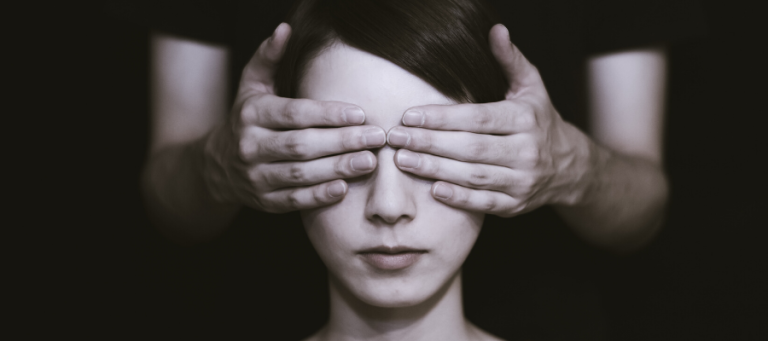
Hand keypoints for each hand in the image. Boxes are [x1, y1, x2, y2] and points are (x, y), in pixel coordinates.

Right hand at [203, 23, 385, 212]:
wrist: (217, 166)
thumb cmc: (247, 119)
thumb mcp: (252, 86)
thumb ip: (269, 58)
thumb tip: (284, 29)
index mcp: (251, 114)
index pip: (294, 114)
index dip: (328, 114)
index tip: (361, 113)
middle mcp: (250, 146)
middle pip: (301, 145)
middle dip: (342, 141)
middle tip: (376, 137)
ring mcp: (256, 177)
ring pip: (300, 174)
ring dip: (337, 168)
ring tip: (370, 161)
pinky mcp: (264, 202)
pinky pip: (294, 201)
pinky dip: (319, 196)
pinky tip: (345, 188)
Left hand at [386, 24, 592, 216]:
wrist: (572, 168)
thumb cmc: (540, 121)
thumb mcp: (531, 88)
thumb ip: (510, 60)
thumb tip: (495, 30)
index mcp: (525, 119)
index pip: (478, 118)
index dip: (442, 118)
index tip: (409, 116)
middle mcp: (526, 151)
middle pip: (471, 148)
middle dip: (429, 143)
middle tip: (395, 139)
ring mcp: (522, 181)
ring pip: (474, 176)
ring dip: (435, 170)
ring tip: (403, 161)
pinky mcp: (515, 205)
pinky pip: (484, 203)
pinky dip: (459, 199)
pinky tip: (433, 190)